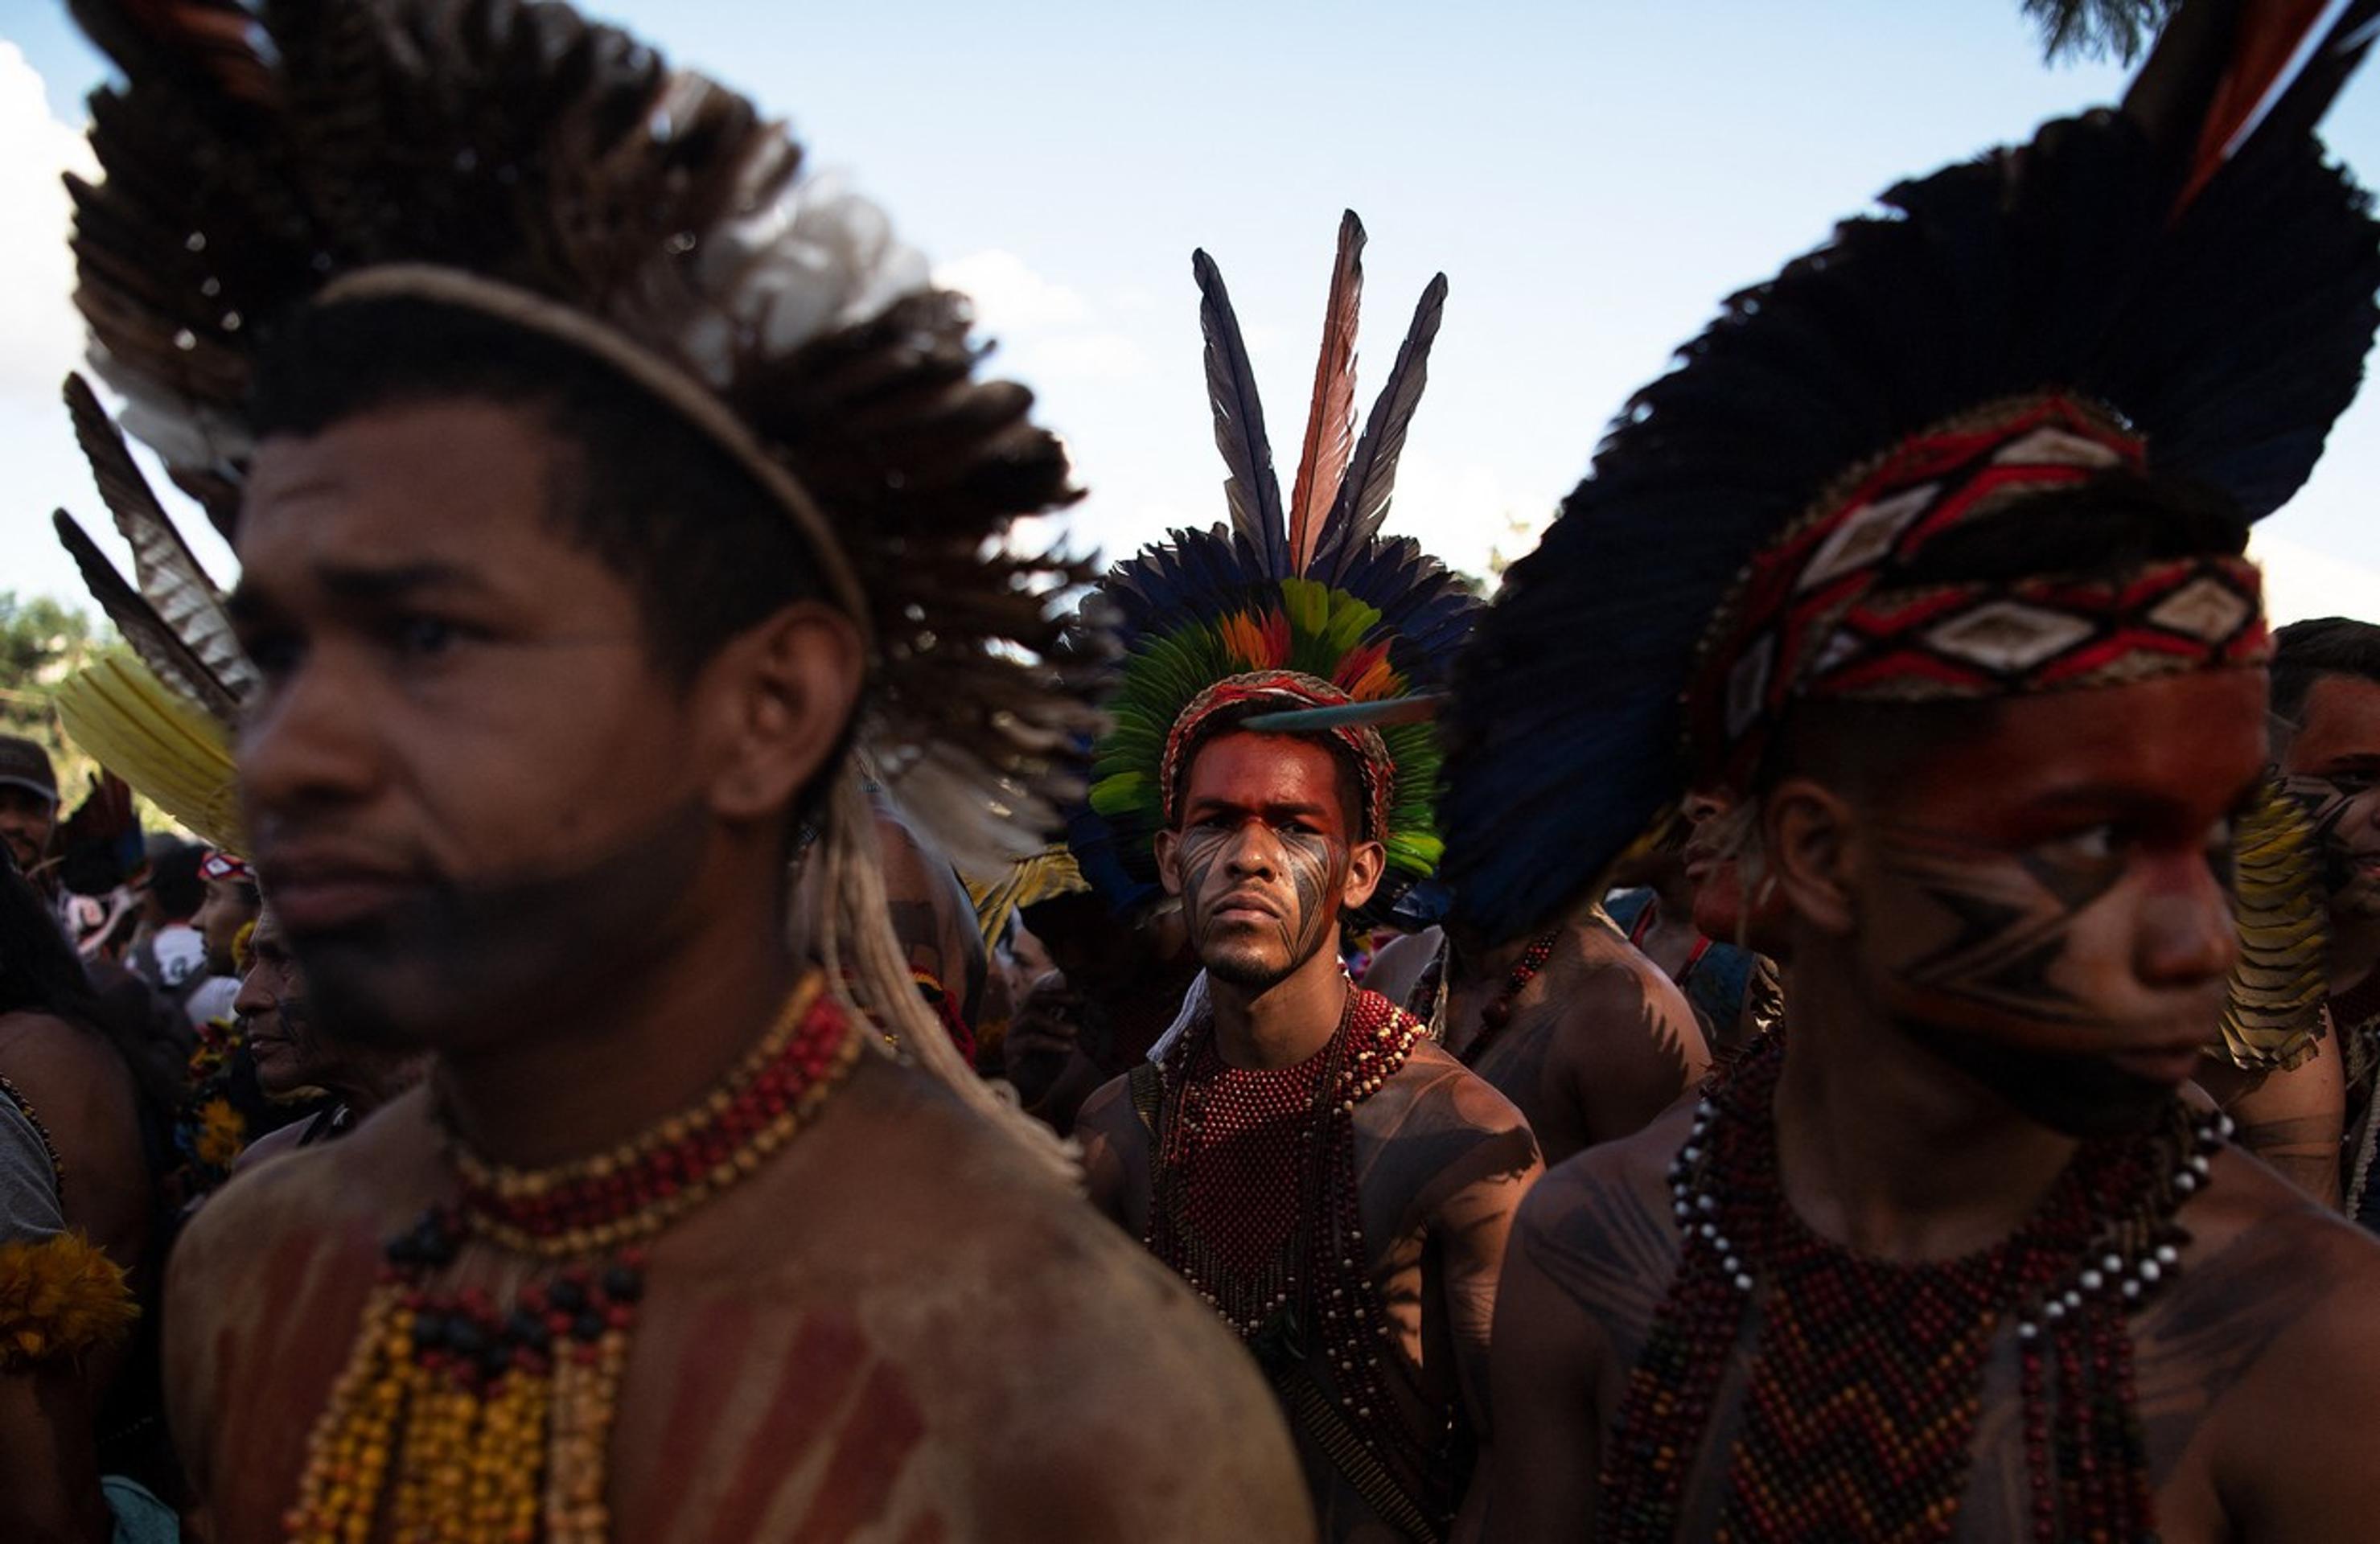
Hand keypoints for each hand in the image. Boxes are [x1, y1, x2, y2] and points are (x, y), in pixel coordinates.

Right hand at [1002, 971, 1086, 1108]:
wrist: (1031, 1090)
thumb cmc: (1048, 1063)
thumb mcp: (1063, 1041)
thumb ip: (1069, 1024)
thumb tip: (1086, 1006)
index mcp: (1031, 1016)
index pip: (1043, 994)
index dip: (1060, 991)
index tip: (1081, 995)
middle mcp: (1020, 1021)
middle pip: (1034, 998)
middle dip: (1057, 996)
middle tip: (1077, 1000)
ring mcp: (1014, 1034)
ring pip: (1032, 1017)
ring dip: (1056, 1023)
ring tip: (1075, 1031)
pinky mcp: (1012, 1050)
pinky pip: (1032, 1040)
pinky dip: (1052, 1042)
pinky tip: (1068, 1048)